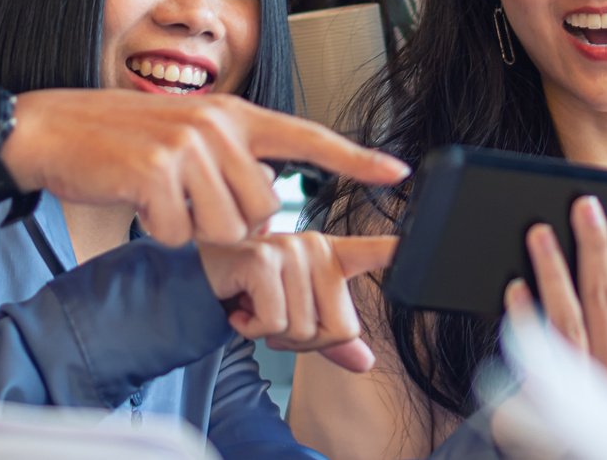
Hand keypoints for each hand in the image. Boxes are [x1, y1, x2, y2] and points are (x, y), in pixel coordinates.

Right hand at [1, 90, 408, 244]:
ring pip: (227, 229)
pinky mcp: (157, 172)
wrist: (51, 130)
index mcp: (231, 114)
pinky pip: (182, 235)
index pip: (306, 135)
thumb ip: (230, 163)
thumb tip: (267, 214)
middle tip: (186, 204)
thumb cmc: (119, 144)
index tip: (397, 172)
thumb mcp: (185, 138)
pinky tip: (138, 205)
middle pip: (263, 210)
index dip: (354, 158)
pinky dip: (160, 234)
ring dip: (194, 232)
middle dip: (229, 226)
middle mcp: (217, 124)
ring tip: (161, 199)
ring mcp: (187, 146)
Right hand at [199, 232, 395, 372]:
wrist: (194, 277)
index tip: (412, 245)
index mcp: (329, 254)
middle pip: (339, 328)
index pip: (372, 252)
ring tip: (254, 306)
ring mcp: (290, 250)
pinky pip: (275, 323)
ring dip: (273, 335)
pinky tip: (240, 306)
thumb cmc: (246, 290)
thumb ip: (328, 336)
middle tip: (273, 315)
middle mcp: (314, 246)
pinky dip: (253, 328)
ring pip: (305, 330)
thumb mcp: (293, 313)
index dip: (395, 252)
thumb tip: (364, 362)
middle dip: (303, 341)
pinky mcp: (264, 260)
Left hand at [503, 199, 606, 386]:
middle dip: (596, 246)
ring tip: (539, 232)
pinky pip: (532, 346)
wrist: (567, 444)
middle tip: (585, 204)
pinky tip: (514, 286)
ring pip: (568, 314)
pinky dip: (524, 314)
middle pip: (605, 295)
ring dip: (554, 270)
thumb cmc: (601, 391)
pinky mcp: (542, 386)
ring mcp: (577, 375)